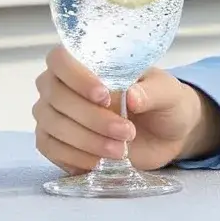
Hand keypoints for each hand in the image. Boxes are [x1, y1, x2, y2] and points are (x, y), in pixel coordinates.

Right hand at [33, 47, 219, 174]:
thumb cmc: (163, 103)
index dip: (77, 77)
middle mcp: (62, 85)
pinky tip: (100, 161)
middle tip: (127, 131)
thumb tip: (132, 96)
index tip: (104, 96)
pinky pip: (51, 149)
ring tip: (120, 150)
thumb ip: (153, 92)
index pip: (60, 59)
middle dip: (91, 117)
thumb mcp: (168, 93)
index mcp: (86, 62)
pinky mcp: (56, 142)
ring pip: (52, 125)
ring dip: (86, 140)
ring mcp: (54, 114)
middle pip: (56, 97)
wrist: (165, 136)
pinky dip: (75, 157)